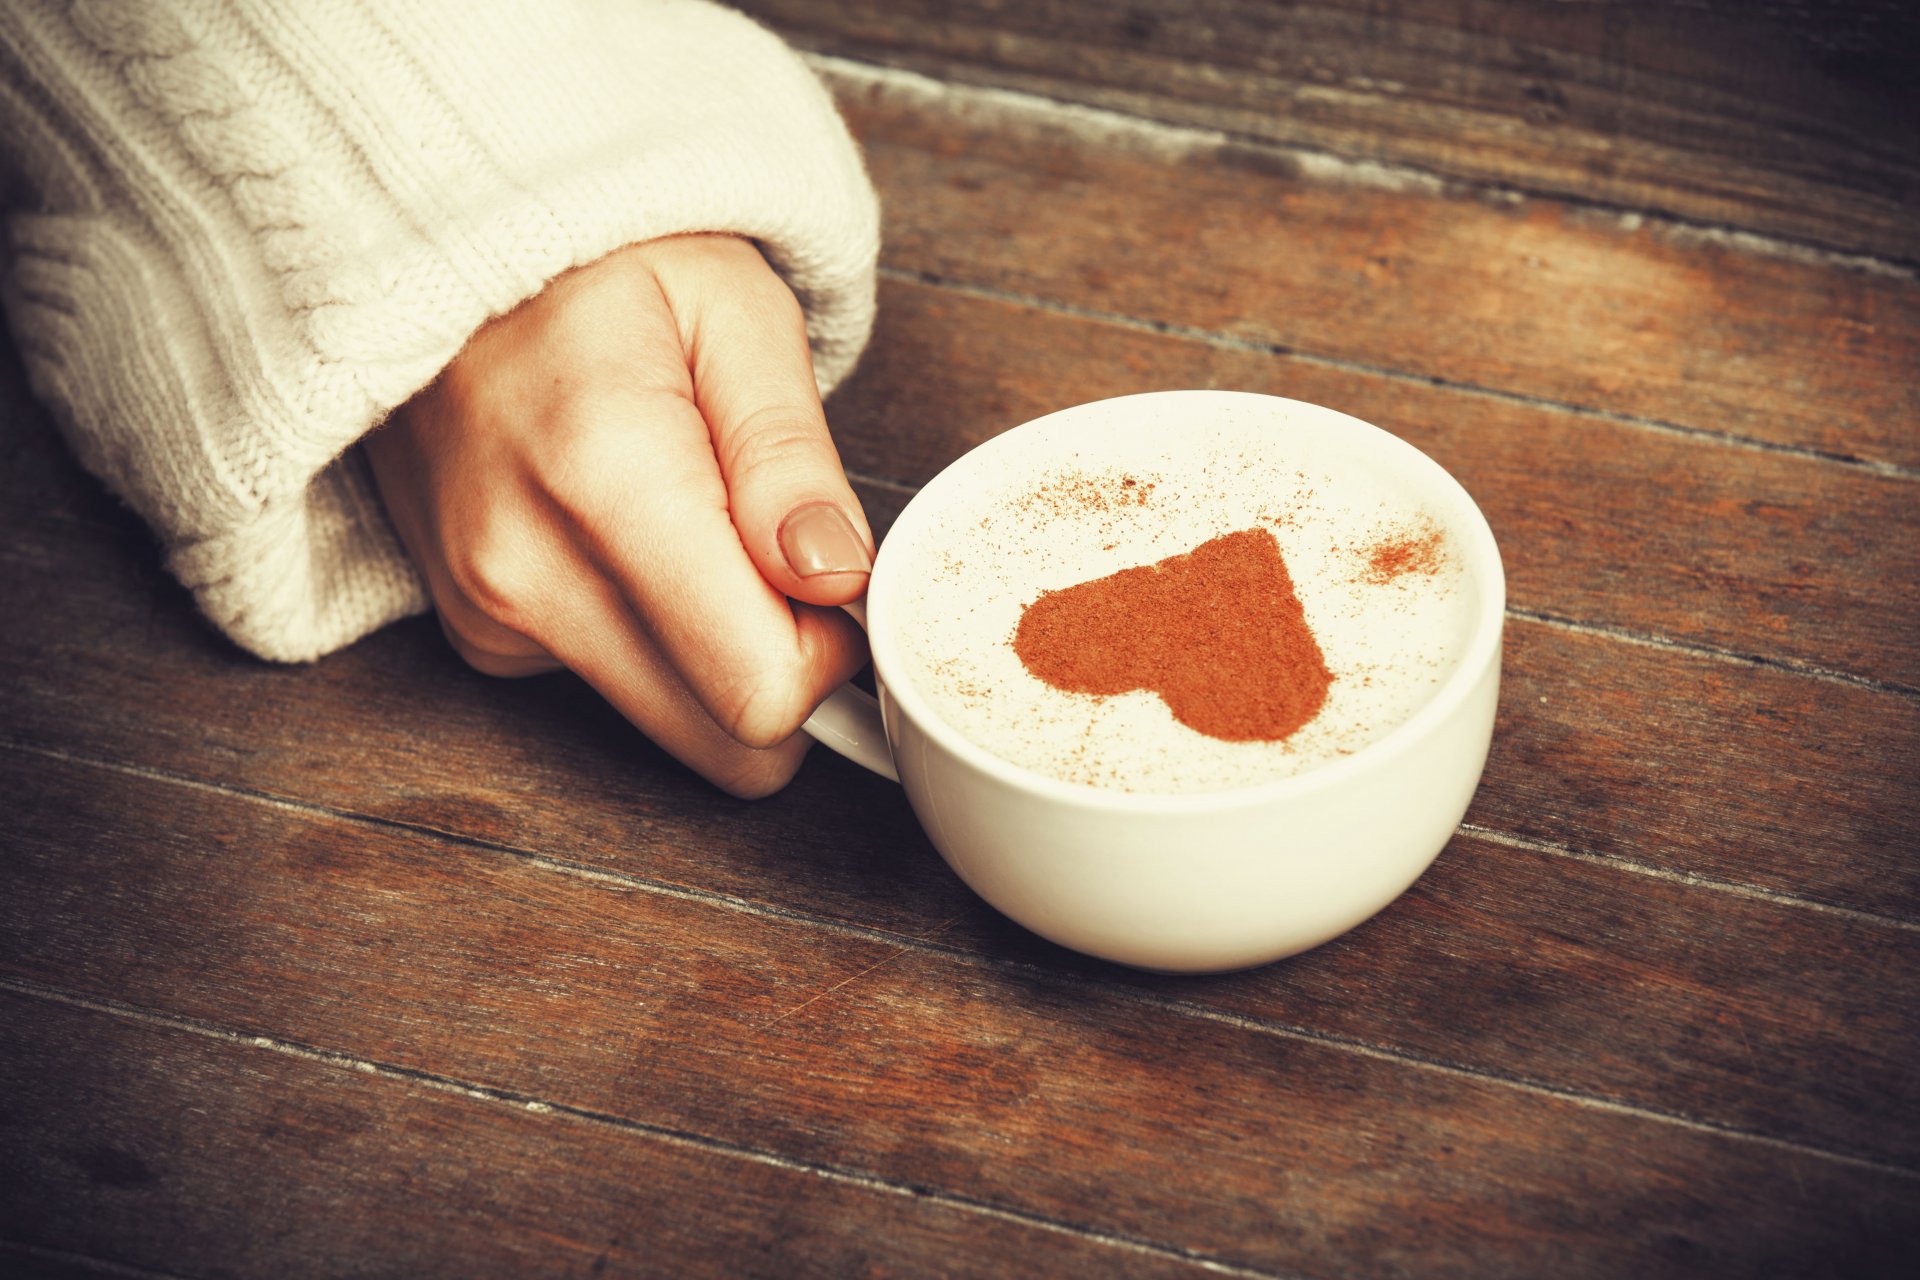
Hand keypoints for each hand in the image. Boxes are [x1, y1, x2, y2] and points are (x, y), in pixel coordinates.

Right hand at [364, 234, 873, 796]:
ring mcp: (491, 615)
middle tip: (785, 560)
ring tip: (701, 524)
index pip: (757, 690)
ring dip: (720, 657)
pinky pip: (617, 691)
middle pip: (722, 745)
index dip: (833, 659)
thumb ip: (789, 454)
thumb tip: (833, 581)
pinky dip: (655, 638)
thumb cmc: (604, 262)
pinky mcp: (477, 636)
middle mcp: (529, 571)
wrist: (444, 247)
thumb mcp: (736, 309)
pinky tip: (633, 537)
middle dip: (786, 673)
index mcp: (607, 477)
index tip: (838, 583)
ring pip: (675, 730)